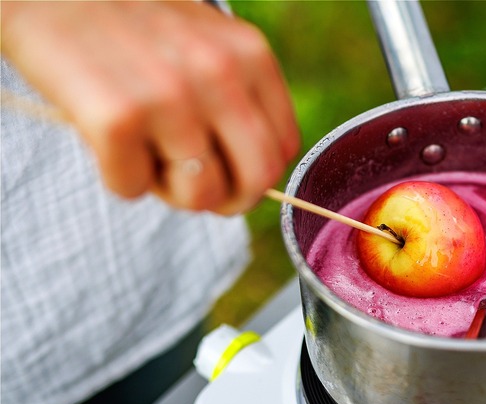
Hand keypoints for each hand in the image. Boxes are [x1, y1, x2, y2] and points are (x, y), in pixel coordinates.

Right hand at [1, 1, 299, 214]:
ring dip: (168, 191)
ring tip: (144, 152)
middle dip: (224, 198)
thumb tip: (255, 175)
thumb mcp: (204, 42)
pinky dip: (118, 177)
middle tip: (188, 184)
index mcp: (250, 55)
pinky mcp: (117, 117)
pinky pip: (133, 189)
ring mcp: (171, 96)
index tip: (223, 171)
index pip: (283, 149)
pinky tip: (105, 139)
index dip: (253, 175)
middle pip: (256, 181)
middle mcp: (220, 74)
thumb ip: (237, 97)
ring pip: (199, 195)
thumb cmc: (130, 26)